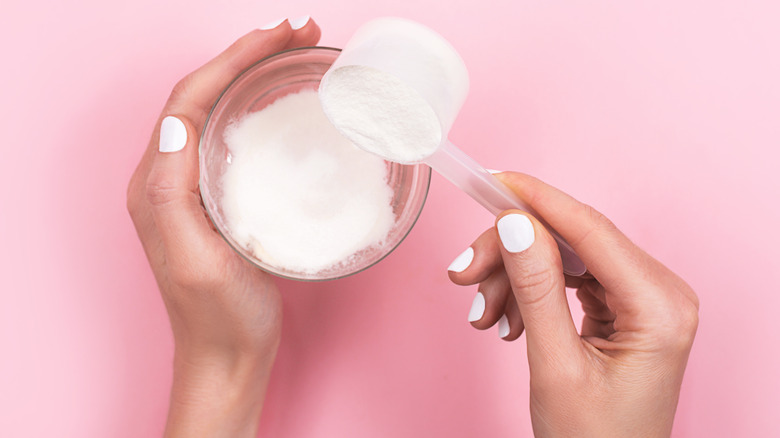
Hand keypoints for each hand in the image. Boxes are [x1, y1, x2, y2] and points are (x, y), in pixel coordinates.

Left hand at [127, 20, 320, 437]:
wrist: (229, 355)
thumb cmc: (219, 315)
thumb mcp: (195, 259)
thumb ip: (174, 195)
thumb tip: (176, 128)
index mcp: (159, 183)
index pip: (190, 99)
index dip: (233, 59)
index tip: (279, 35)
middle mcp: (170, 176)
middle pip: (204, 93)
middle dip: (248, 54)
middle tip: (299, 32)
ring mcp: (194, 185)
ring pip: (218, 108)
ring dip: (253, 73)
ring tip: (294, 52)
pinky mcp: (218, 196)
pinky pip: (233, 133)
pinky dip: (258, 104)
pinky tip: (284, 101)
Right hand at [448, 172, 698, 436]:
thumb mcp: (555, 365)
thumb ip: (536, 289)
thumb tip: (516, 224)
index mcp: (659, 307)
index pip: (590, 229)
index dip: (536, 200)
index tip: (493, 180)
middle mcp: (660, 294)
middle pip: (571, 241)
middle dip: (511, 254)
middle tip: (463, 273)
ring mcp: (643, 301)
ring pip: (563, 259)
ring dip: (514, 279)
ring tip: (482, 316)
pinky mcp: (623, 309)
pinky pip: (567, 280)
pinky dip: (529, 294)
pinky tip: (505, 319)